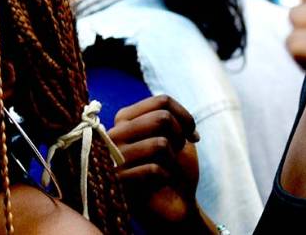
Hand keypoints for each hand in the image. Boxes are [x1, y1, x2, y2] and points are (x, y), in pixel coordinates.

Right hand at [109, 95, 211, 232]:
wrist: (173, 204)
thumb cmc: (174, 168)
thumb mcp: (176, 137)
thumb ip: (173, 119)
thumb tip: (180, 120)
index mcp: (126, 118)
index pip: (162, 101)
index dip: (186, 117)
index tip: (191, 134)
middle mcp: (116, 131)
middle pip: (162, 118)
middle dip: (180, 138)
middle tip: (177, 153)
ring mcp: (114, 155)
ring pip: (160, 143)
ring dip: (173, 160)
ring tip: (167, 168)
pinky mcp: (119, 178)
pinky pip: (155, 168)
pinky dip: (166, 176)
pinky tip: (159, 182)